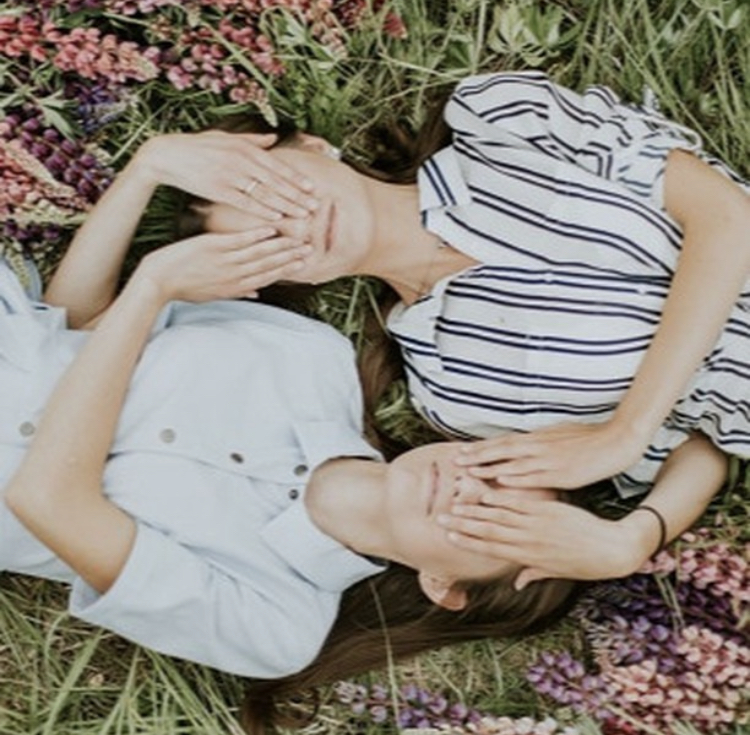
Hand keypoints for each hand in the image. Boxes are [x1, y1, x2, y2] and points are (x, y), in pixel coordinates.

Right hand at [136, 131, 318, 219]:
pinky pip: (245, 203)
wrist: (167, 155)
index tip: (313, 188)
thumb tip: (273, 138)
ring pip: (264, 193)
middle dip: (297, 195)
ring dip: (285, 205)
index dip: (296, 178)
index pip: (277, 166)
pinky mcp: (219, 190)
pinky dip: (261, 210)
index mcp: (245, 148)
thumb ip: (252, 140)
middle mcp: (241, 161)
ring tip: (302, 215)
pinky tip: (276, 217)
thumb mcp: (226, 138)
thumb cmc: (198, 148)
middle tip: (315, 206)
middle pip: (275, 181)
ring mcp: (230, 176)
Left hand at [137, 228, 311, 302]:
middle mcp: (235, 275)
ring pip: (259, 254)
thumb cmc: (184, 288)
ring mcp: (225, 261)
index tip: (304, 262)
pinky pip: (239, 241)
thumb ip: (237, 293)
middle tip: (310, 249)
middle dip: (291, 258)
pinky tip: (270, 228)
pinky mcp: (213, 248)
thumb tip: (256, 295)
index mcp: (236, 287)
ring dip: (281, 247)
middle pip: (269, 266)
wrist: (158, 283)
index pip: (268, 277)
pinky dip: (255, 235)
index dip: (288, 269)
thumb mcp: (213, 295)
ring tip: (298, 239)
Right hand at [437, 484, 643, 586]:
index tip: (448, 536)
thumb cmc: (585, 563)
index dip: (467, 541)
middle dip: (462, 524)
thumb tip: (516, 583)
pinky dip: (501, 497)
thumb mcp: (556, 572)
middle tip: (440, 517)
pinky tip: (485, 491)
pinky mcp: (548, 510)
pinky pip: (520, 503)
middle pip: (488, 531)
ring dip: (474, 509)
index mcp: (527, 556)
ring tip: (455, 502)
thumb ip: (533, 573)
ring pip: (499, 515)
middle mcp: (528, 541)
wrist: (612, 550)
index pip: (490, 548)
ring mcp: (537, 524)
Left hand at [454, 421, 646, 489]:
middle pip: (501, 450)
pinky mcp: (561, 472)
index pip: (503, 442)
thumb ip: (540, 441)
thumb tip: (525, 443)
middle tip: (455, 460)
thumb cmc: (589, 438)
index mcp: (538, 438)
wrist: (617, 440)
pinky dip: (516, 478)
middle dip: (478, 455)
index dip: (482, 447)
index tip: (461, 450)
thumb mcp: (559, 435)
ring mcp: (548, 459)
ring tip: (468, 471)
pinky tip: (501, 482)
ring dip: (489, 467)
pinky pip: (534, 476)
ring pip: (512, 462)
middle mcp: (538, 446)